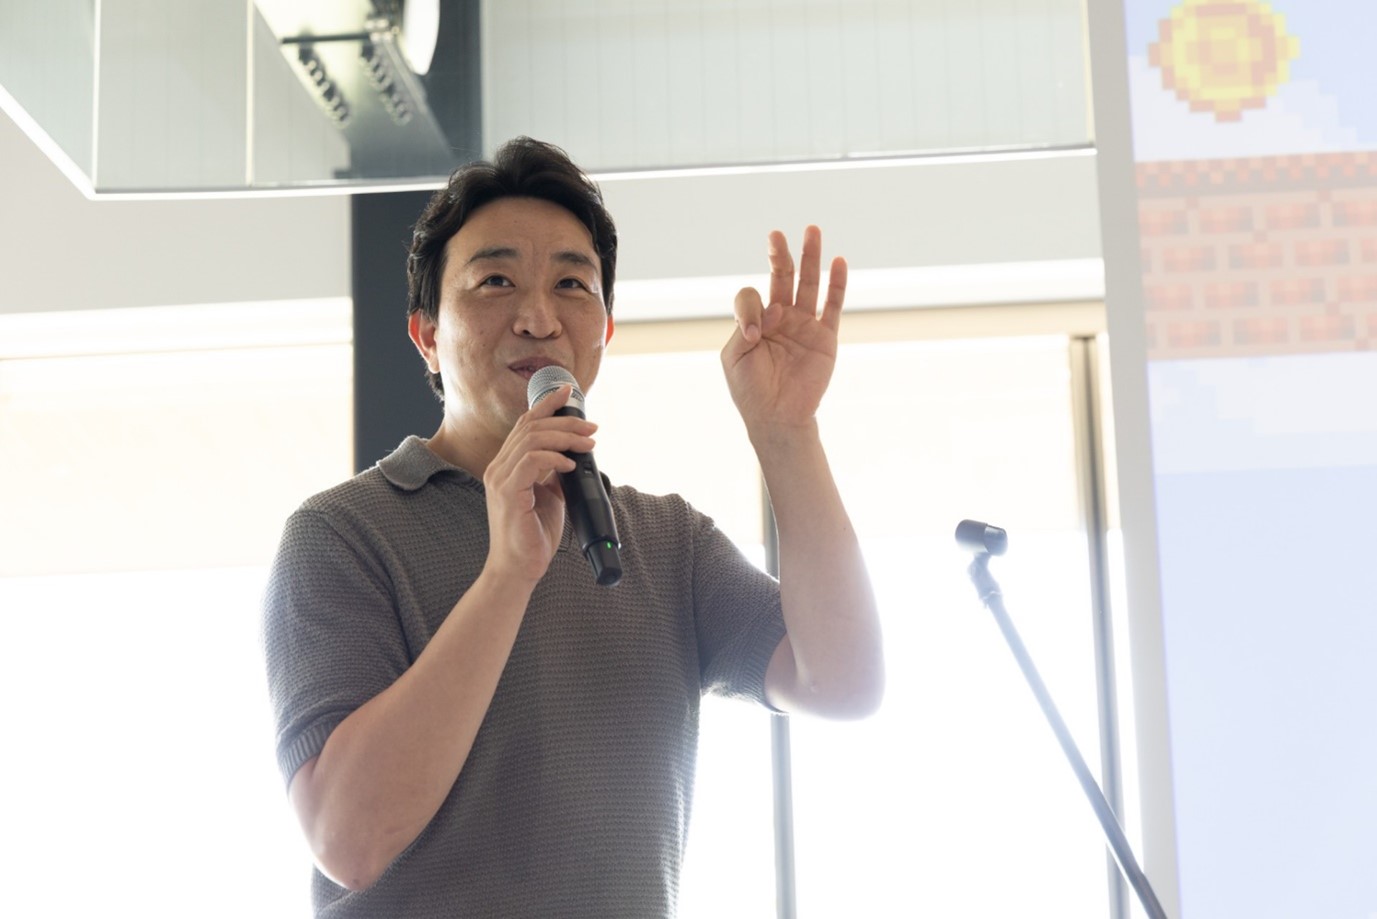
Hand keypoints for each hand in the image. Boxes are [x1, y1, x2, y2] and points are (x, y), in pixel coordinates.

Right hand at [480, 384, 596, 584]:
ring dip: (565, 437)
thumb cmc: (533, 536)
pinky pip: (531, 461)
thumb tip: (573, 455)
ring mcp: (500, 478)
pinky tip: (571, 465)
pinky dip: (555, 458)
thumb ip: (554, 473)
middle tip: (592, 426)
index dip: (547, 404)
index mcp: (507, 465)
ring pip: (532, 439)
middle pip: (531, 426)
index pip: (525, 424)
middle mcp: (499, 467)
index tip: (569, 392)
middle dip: (565, 420)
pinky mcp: (507, 492)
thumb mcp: (550, 496)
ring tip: (588, 444)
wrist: (518, 568)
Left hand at [721, 226, 845, 436]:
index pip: (752, 296)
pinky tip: (839, 262)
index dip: (751, 309)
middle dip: (780, 256)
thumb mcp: (735, 356)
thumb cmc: (750, 389)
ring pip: (809, 284)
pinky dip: (837, 285)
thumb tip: (775, 309)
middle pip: (782, 277)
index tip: (753, 334)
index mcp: (756, 321)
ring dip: (810, 258)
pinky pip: (832, 307)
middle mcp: (781, 318)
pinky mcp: (825, 338)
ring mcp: (804, 326)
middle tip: (776, 234)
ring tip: (812, 230)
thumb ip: (747, 325)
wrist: (777, 418)